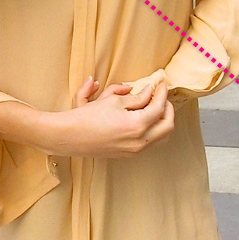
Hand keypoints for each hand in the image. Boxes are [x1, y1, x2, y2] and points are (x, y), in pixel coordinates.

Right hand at [54, 74, 174, 157]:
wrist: (70, 136)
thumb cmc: (87, 117)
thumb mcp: (113, 100)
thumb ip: (135, 97)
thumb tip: (148, 92)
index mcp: (136, 125)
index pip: (159, 107)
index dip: (162, 93)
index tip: (160, 84)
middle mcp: (139, 141)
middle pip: (168, 125)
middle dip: (168, 108)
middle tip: (161, 96)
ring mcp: (135, 150)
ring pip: (163, 137)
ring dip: (163, 121)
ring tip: (155, 108)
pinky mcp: (129, 154)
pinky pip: (152, 143)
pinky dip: (154, 130)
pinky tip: (145, 120)